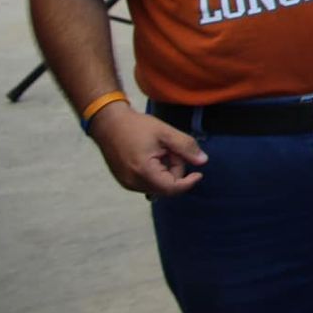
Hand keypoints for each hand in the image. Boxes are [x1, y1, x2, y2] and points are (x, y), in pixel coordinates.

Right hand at [87, 105, 205, 197]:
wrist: (109, 123)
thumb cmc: (136, 126)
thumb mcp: (166, 132)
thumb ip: (186, 147)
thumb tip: (203, 161)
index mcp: (144, 172)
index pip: (172, 188)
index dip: (188, 183)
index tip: (199, 173)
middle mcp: (133, 183)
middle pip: (166, 186)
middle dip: (175, 169)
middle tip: (171, 149)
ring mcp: (127, 183)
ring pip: (158, 185)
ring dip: (165, 171)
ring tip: (159, 151)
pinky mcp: (124, 181)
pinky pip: (148, 182)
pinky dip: (155, 172)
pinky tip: (151, 156)